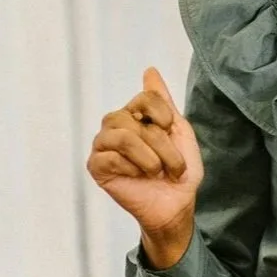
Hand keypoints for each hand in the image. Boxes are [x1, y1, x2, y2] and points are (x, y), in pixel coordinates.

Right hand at [87, 68, 202, 266]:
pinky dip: (131, 168)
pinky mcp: (96, 166)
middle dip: (161, 144)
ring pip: (123, 136)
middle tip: (172, 165)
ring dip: (149, 157)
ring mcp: (104, 145)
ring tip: (157, 172)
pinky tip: (138, 177)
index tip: (172, 130)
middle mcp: (117, 125)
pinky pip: (109, 157)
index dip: (162, 113)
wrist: (176, 205)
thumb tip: (150, 70)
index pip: (144, 98)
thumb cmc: (179, 171)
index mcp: (136, 114)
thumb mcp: (179, 132)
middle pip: (133, 118)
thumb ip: (163, 102)